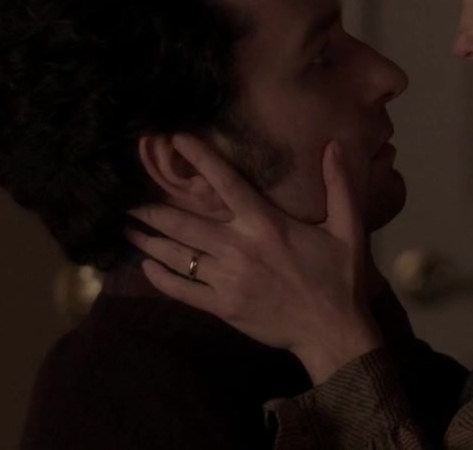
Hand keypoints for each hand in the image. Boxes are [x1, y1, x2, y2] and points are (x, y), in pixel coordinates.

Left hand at [126, 134, 383, 382]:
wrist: (332, 332)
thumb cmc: (339, 279)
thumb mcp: (348, 229)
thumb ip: (339, 185)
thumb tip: (333, 145)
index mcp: (266, 225)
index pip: (226, 183)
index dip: (200, 159)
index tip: (175, 140)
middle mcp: (240, 248)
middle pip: (185, 222)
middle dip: (152, 209)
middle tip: (125, 198)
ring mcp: (227, 279)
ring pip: (177, 255)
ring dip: (148, 241)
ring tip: (126, 229)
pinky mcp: (222, 306)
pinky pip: (182, 290)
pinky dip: (160, 278)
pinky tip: (145, 267)